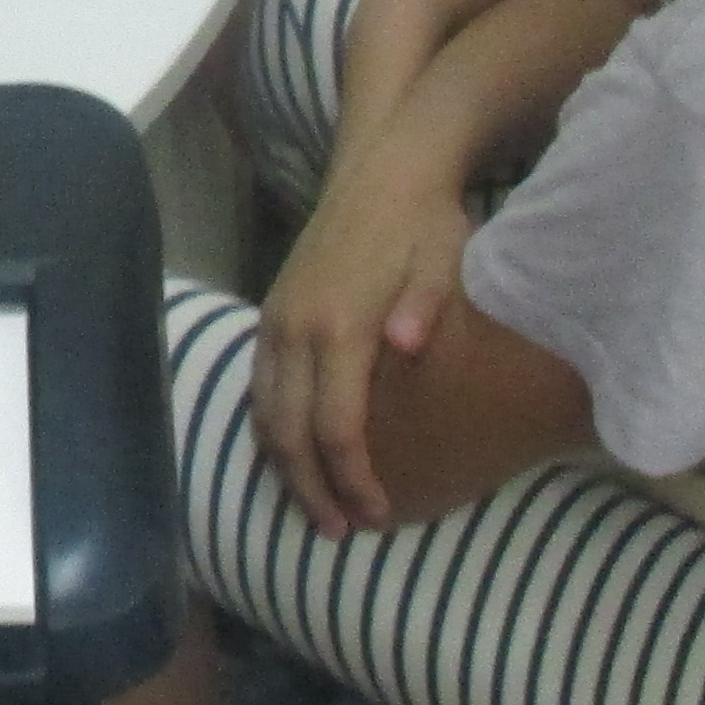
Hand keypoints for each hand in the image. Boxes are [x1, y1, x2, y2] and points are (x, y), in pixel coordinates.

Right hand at [252, 141, 475, 537]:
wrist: (385, 170)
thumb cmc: (427, 223)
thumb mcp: (444, 260)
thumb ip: (426, 305)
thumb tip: (408, 345)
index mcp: (340, 326)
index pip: (336, 427)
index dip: (353, 479)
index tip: (377, 515)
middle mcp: (296, 330)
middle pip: (290, 433)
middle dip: (311, 489)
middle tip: (338, 533)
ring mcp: (277, 321)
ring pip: (265, 414)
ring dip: (286, 467)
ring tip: (313, 508)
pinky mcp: (272, 314)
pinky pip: (260, 388)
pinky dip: (273, 430)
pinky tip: (294, 454)